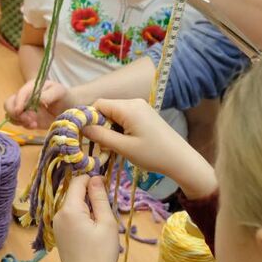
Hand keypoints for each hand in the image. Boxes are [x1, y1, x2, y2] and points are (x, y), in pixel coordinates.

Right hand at [4, 78, 70, 130]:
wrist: (67, 107)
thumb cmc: (63, 96)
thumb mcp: (59, 92)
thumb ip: (48, 95)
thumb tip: (36, 100)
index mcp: (31, 87)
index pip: (20, 94)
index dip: (18, 102)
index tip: (20, 111)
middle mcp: (24, 98)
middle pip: (9, 104)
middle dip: (14, 113)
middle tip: (27, 119)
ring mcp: (24, 109)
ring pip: (11, 115)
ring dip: (19, 121)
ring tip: (33, 124)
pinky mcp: (27, 119)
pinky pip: (19, 123)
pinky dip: (24, 125)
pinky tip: (35, 125)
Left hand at [53, 174, 120, 261]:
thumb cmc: (100, 254)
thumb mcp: (106, 223)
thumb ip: (99, 198)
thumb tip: (95, 177)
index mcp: (69, 208)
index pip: (78, 181)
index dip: (92, 179)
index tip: (107, 185)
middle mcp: (58, 213)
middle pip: (74, 193)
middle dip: (91, 195)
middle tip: (107, 209)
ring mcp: (57, 224)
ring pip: (74, 205)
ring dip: (88, 207)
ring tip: (102, 224)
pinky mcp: (59, 234)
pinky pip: (71, 217)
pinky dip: (83, 217)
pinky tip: (93, 232)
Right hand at [84, 98, 216, 197]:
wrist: (181, 159)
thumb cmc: (152, 154)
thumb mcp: (123, 147)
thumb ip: (100, 136)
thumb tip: (81, 128)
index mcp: (128, 107)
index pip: (98, 104)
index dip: (88, 118)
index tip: (85, 135)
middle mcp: (134, 102)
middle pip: (106, 108)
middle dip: (99, 125)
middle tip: (100, 145)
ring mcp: (141, 107)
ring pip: (114, 113)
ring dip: (109, 128)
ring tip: (113, 146)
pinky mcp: (145, 114)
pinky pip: (124, 117)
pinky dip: (119, 128)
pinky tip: (123, 143)